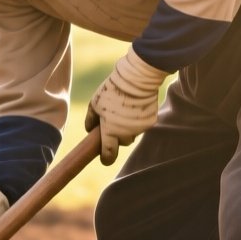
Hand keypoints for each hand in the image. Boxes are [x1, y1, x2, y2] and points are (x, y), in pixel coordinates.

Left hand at [84, 49, 167, 164]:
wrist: (136, 79)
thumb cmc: (112, 91)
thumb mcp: (94, 103)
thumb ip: (91, 120)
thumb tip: (89, 130)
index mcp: (111, 131)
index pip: (109, 153)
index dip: (106, 158)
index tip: (104, 160)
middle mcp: (126, 133)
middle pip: (121, 142)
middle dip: (117, 136)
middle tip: (113, 122)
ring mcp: (140, 128)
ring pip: (132, 134)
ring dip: (127, 129)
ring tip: (124, 111)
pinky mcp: (151, 121)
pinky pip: (142, 125)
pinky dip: (137, 120)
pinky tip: (134, 107)